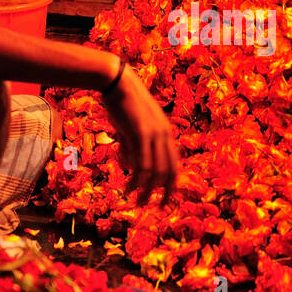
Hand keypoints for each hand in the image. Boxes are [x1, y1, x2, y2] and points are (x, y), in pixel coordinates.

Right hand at [101, 63, 178, 204]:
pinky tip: (129, 188)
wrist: (116, 82)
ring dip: (146, 190)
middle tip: (156, 209)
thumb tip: (129, 166)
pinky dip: (136, 179)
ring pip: (155, 171)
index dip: (170, 185)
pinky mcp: (141, 132)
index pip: (174, 165)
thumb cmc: (122, 104)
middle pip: (169, 171)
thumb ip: (132, 147)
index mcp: (166, 133)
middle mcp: (165, 134)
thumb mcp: (130, 128)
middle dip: (163, 193)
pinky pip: (142, 162)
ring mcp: (154, 133)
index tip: (164, 200)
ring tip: (137, 203)